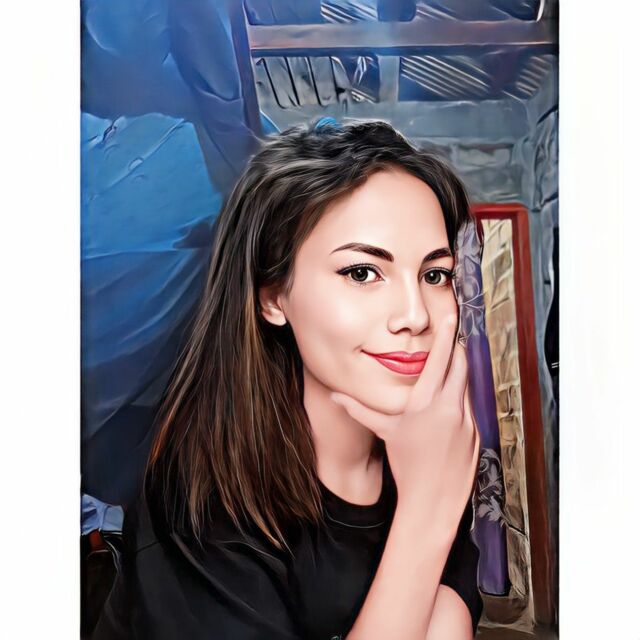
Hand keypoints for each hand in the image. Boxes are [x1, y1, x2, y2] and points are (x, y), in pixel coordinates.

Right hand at [330, 315, 479, 535]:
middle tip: (453, 338)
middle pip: (461, 366)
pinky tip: (448, 410)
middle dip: (458, 350)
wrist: (433, 501)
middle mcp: (451, 407)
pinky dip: (461, 400)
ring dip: (458, 376)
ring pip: (466, 387)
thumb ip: (360, 410)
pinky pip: (471, 407)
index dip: (447, 336)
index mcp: (427, 403)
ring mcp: (468, 420)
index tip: (451, 318)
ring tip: (447, 374)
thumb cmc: (406, 465)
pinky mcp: (477, 433)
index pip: (440, 360)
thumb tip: (336, 395)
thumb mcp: (384, 432)